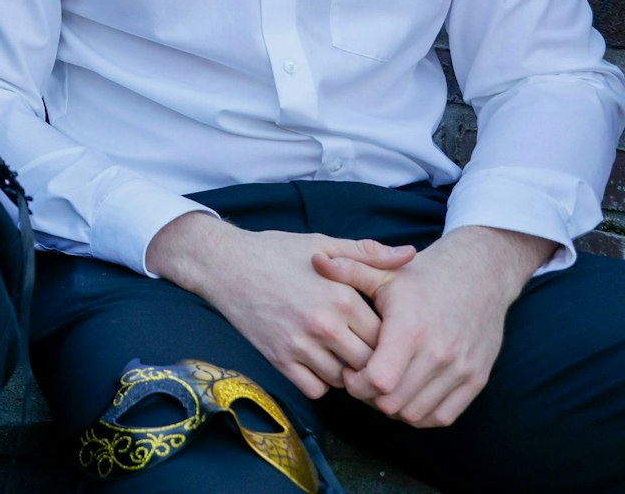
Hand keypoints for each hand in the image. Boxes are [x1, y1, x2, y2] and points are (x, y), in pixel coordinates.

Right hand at [148, 213, 415, 399]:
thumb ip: (369, 253)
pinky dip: (321, 382)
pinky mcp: (278, 359)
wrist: (222, 264)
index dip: (391, 338)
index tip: (386, 334)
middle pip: (370, 363)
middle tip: (369, 353)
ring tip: (343, 357)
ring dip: (347, 373)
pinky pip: (315, 389)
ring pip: (344, 380)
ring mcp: (299, 345)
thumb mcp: (323, 244)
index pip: (388, 336)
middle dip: (373, 361)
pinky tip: (318, 363)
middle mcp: (323, 324)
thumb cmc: (275, 252)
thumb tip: (411, 254)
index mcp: (341, 296)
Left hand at [317, 225, 550, 426]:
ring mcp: (461, 369)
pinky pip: (442, 416)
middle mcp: (439, 353)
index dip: (356, 383)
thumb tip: (314, 260)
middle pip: (392, 403)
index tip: (349, 369)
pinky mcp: (476, 379)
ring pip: (416, 415)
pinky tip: (406, 394)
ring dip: (393, 408)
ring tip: (383, 386)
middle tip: (361, 379)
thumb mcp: (385, 273)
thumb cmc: (423, 277)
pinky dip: (420, 414)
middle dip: (368, 397)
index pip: (378, 380)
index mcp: (410, 328)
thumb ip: (348, 270)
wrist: (480, 276)